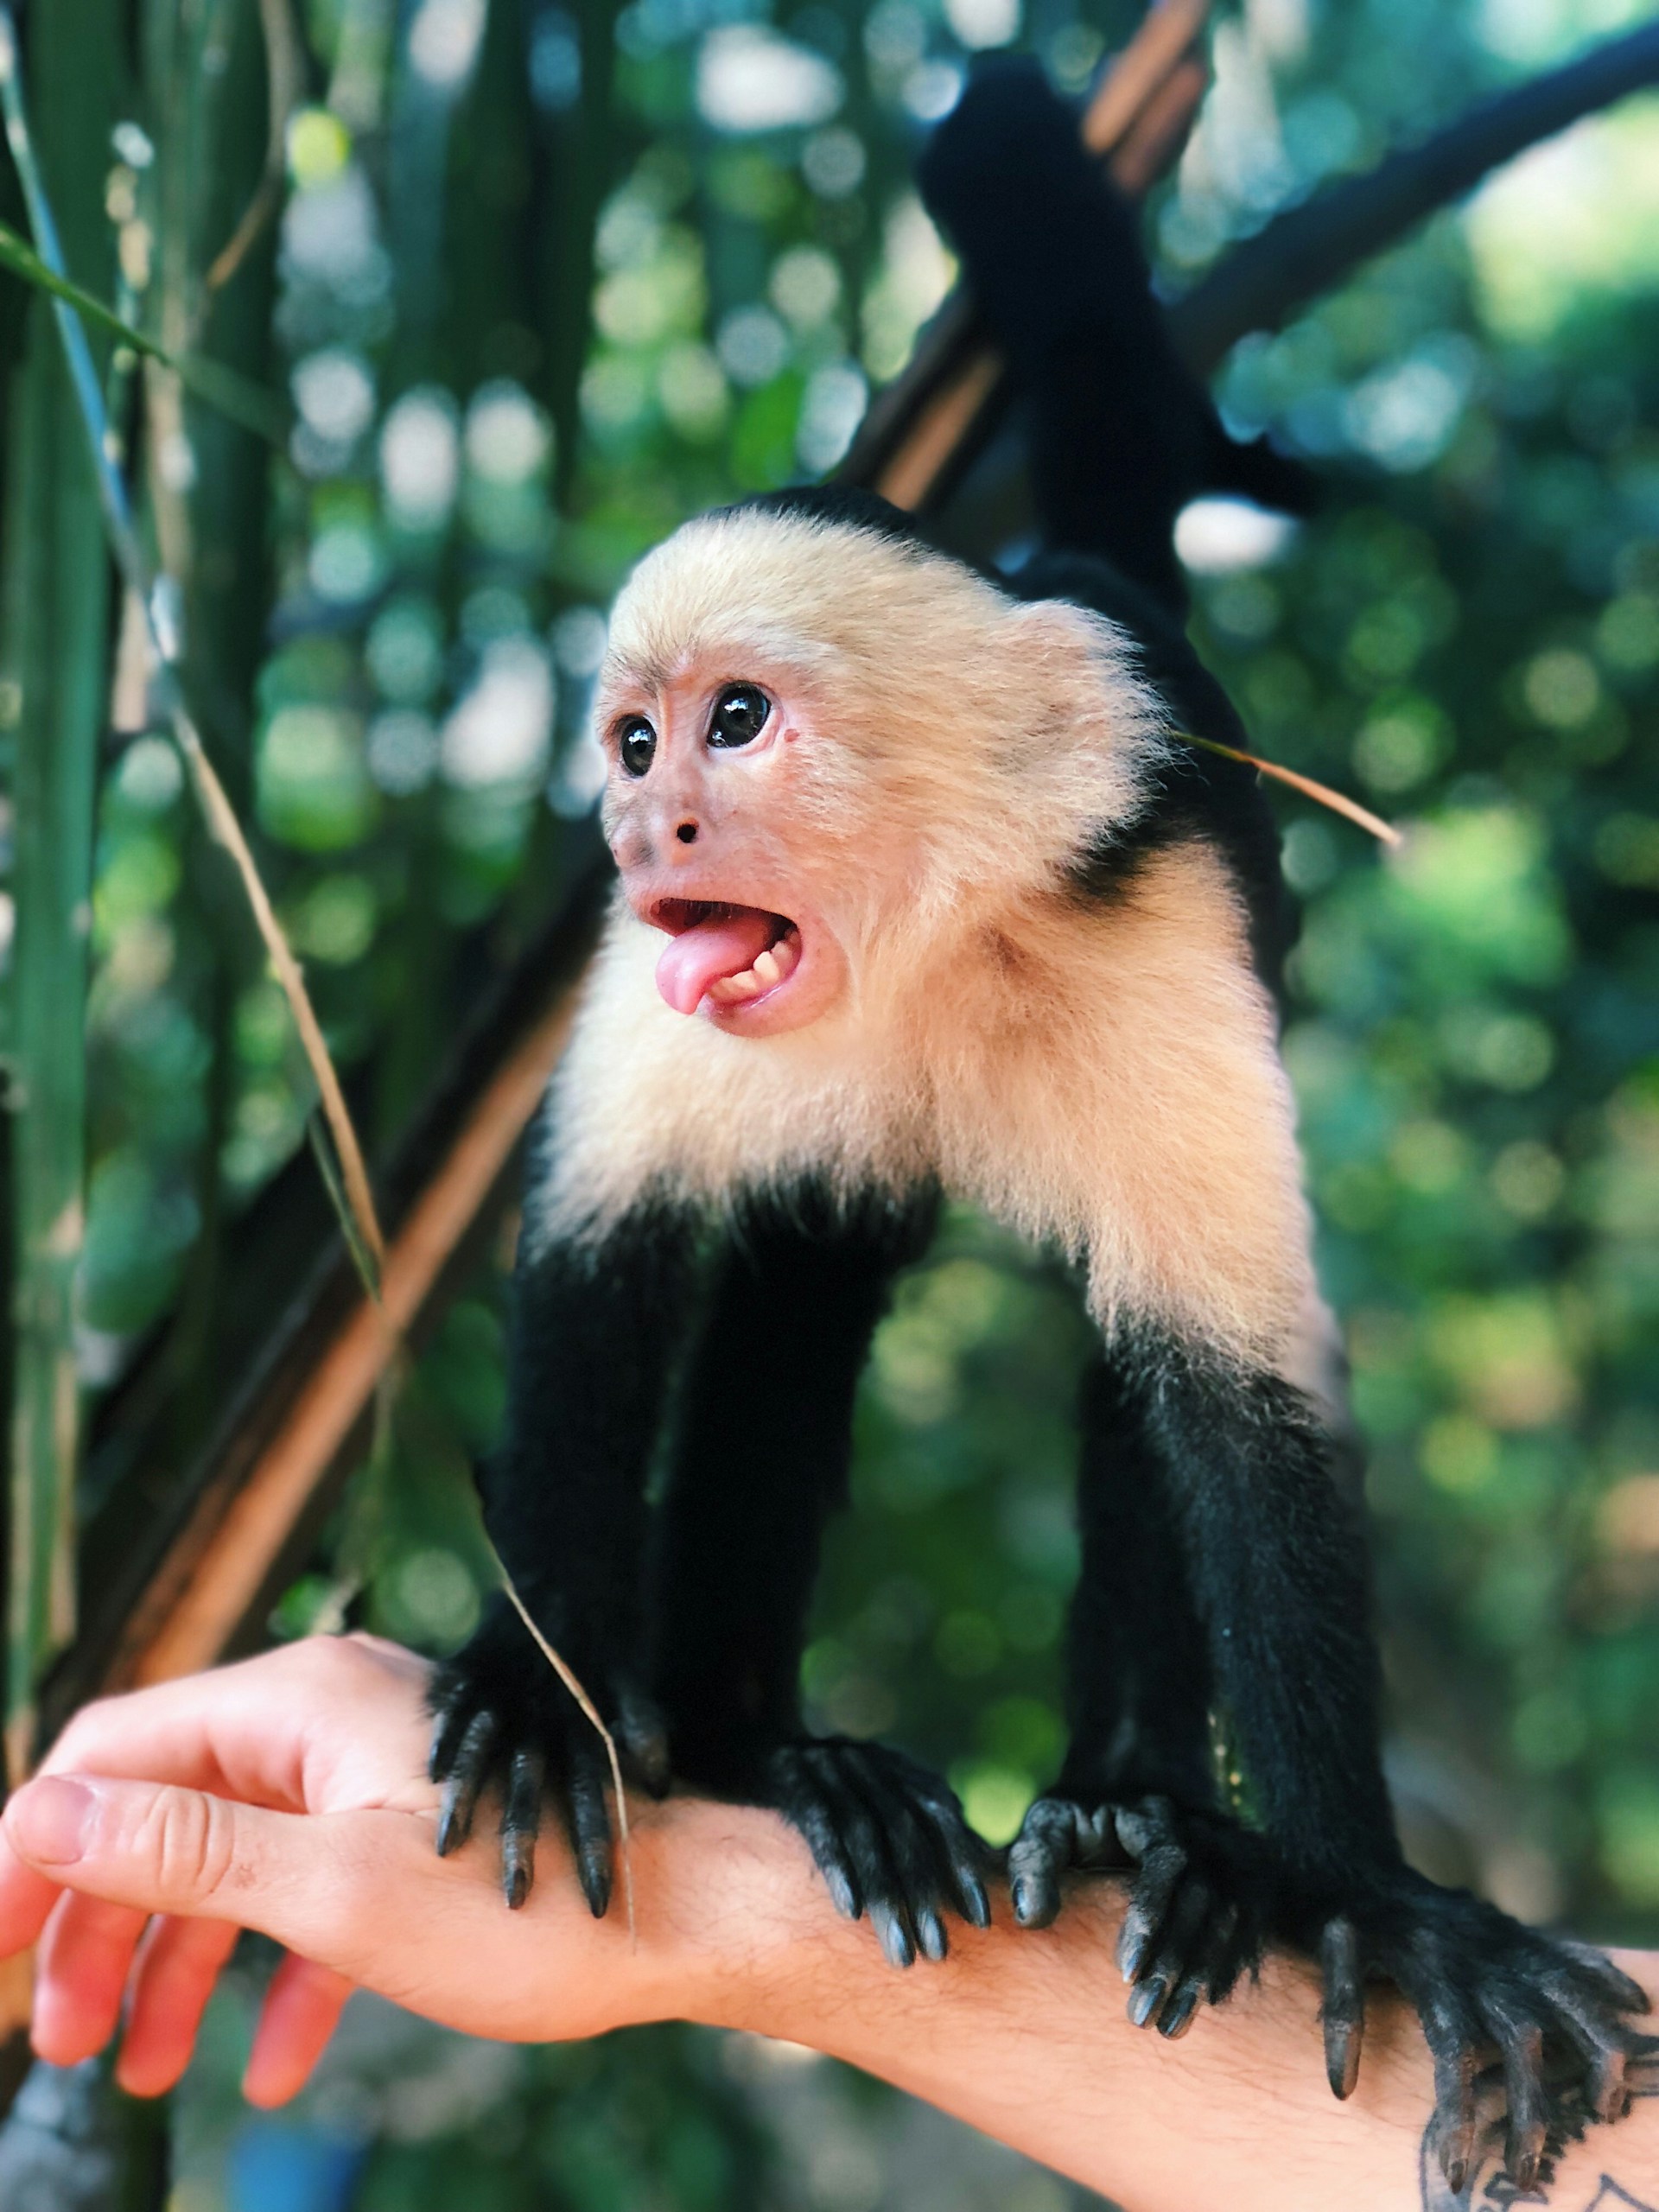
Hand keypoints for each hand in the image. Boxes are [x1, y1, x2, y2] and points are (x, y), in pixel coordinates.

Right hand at [0, 1636, 709, 2106]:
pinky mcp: (412, 1827)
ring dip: (182, 1963)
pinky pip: (311, 1890)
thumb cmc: (528, 1902)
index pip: (110, 1753)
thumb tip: (44, 1815)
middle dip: (104, 1927)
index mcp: (297, 1704)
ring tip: (146, 2069)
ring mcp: (371, 1768)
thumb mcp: (333, 1892)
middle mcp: (325, 1717)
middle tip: (60, 2040)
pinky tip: (271, 2066)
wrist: (688, 1912)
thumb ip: (183, 1851)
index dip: (32, 1849)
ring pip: (234, 1859)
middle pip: (163, 1812)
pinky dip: (276, 1972)